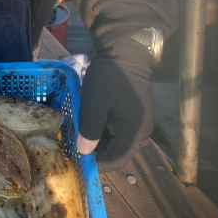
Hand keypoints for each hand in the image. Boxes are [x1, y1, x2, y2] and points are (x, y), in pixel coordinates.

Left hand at [76, 54, 152, 172]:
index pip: (117, 160)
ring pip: (118, 143)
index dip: (98, 165)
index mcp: (135, 131)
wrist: (127, 52)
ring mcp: (140, 123)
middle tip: (75, 149)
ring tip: (79, 137)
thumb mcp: (95, 102)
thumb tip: (84, 152)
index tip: (78, 161)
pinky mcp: (135, 115)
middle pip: (118, 153)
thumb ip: (90, 129)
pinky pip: (120, 131)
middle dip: (97, 154)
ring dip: (99, 142)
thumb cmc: (110, 77)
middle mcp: (142, 132)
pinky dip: (105, 132)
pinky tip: (90, 125)